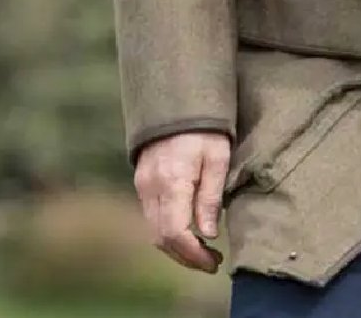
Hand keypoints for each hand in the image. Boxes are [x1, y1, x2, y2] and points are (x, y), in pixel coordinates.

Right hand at [134, 131, 230, 272]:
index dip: (193, 254)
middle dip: (186, 257)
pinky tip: (188, 230)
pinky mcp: (142, 180)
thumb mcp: (218, 156)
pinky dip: (168, 230)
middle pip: (161, 238)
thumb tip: (207, 233)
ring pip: (154, 230)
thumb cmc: (205, 125)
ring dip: (176, 247)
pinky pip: (151, 215)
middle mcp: (151, 187)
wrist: (177, 97)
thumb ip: (211, 195)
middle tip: (212, 262)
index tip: (213, 262)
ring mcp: (143, 184)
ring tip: (203, 250)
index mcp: (172, 181)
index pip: (175, 233)